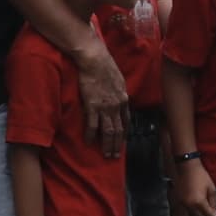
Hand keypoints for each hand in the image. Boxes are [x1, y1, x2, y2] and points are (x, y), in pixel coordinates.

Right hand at [75, 36, 128, 154]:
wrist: (95, 59)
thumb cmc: (105, 65)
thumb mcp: (118, 78)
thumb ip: (118, 90)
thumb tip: (118, 95)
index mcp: (123, 98)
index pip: (126, 121)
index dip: (124, 133)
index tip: (122, 141)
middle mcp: (117, 105)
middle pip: (119, 130)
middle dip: (117, 144)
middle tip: (115, 156)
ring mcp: (105, 107)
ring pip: (108, 131)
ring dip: (107, 145)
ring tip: (106, 155)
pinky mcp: (92, 106)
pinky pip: (92, 125)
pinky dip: (91, 135)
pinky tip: (89, 142)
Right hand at [175, 157, 215, 215]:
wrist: (187, 167)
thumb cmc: (201, 176)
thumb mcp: (211, 188)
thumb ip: (214, 202)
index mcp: (199, 202)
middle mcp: (190, 205)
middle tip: (213, 214)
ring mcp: (183, 204)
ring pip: (193, 215)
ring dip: (200, 214)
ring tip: (206, 208)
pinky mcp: (180, 201)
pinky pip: (188, 210)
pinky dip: (194, 210)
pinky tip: (198, 204)